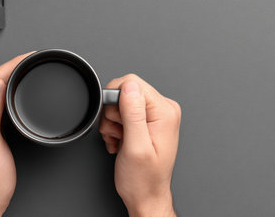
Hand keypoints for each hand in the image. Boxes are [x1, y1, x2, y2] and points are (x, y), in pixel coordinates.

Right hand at [99, 74, 180, 216]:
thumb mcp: (135, 147)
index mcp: (164, 111)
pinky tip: (121, 141)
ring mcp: (154, 115)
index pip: (131, 83)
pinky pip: (121, 113)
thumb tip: (128, 86)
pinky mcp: (144, 121)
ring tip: (121, 140)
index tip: (118, 122)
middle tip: (120, 134)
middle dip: (113, 114)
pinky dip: (115, 128)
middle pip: (124, 92)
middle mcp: (162, 110)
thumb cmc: (143, 179)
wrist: (145, 195)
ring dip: (112, 123)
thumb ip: (132, 113)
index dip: (115, 101)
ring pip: (119, 103)